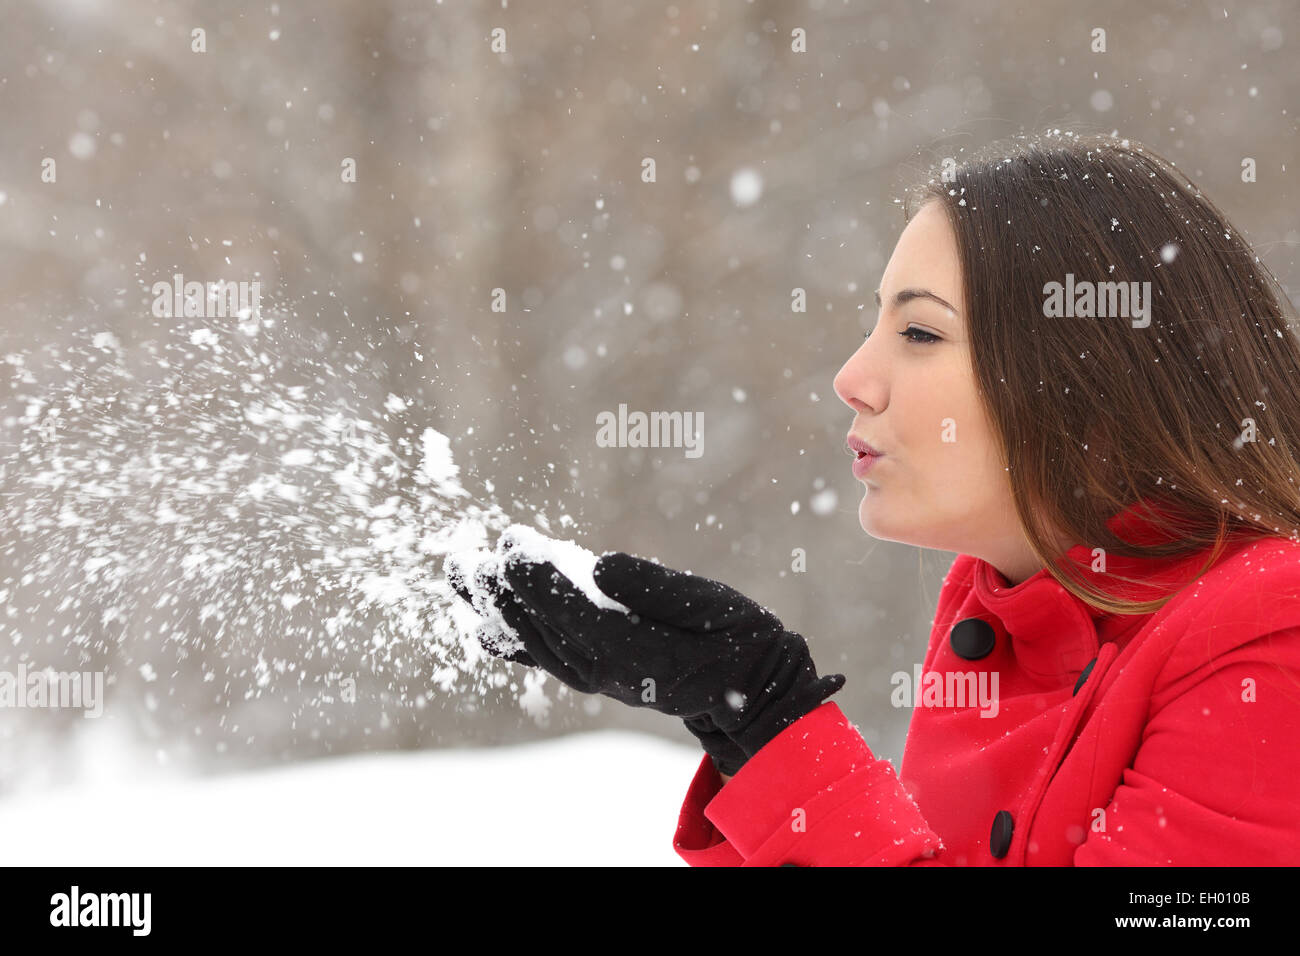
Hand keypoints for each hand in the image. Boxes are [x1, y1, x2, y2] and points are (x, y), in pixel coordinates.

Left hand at [503, 551, 844, 774]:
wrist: (746, 690)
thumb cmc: (736, 636)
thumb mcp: (711, 606)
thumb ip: (655, 589)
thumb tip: (600, 565)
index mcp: (638, 654)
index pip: (576, 614)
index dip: (540, 581)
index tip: (511, 546)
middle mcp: (607, 672)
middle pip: (544, 629)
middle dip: (504, 592)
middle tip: (469, 559)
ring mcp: (596, 676)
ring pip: (535, 641)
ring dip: (498, 608)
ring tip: (463, 574)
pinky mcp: (593, 672)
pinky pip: (543, 655)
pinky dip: (511, 636)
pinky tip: (484, 618)